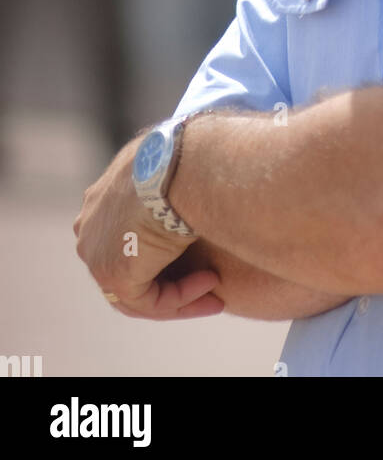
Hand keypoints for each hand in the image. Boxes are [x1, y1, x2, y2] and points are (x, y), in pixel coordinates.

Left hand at [73, 139, 222, 319]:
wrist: (181, 165)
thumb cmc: (184, 159)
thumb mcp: (170, 169)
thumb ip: (168, 187)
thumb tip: (190, 181)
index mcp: (99, 202)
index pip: (126, 240)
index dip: (162, 253)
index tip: (197, 253)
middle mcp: (89, 230)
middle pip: (130, 268)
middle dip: (171, 280)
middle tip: (210, 282)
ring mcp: (96, 256)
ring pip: (140, 290)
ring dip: (182, 294)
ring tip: (217, 293)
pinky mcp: (113, 276)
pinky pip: (152, 299)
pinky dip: (184, 296)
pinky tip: (212, 281)